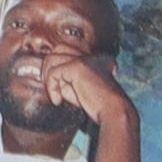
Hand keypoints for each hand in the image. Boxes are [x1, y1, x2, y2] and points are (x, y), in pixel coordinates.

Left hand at [19, 50, 133, 139]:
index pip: (68, 52)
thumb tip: (48, 75)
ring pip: (53, 58)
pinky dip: (52, 87)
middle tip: (52, 89)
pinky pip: (54, 72)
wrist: (113, 111)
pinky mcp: (79, 66)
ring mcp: (85, 59)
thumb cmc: (98, 106)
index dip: (58, 69)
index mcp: (96, 59)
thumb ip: (67, 79)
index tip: (57, 89)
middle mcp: (91, 55)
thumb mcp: (80, 89)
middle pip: (59, 49)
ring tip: (55, 95)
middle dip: (49, 68)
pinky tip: (58, 101)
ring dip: (49, 78)